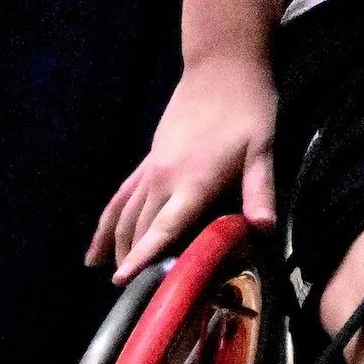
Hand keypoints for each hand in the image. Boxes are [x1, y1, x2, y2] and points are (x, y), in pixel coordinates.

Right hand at [88, 53, 277, 280]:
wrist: (221, 64)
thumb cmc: (248, 106)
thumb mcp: (263, 147)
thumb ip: (261, 190)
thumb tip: (264, 228)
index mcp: (193, 181)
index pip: (164, 227)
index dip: (144, 256)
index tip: (123, 281)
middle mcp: (165, 177)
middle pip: (141, 227)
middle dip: (132, 260)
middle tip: (129, 299)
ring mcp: (153, 167)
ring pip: (125, 213)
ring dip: (114, 244)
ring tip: (106, 272)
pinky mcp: (150, 157)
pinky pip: (122, 194)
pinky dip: (108, 219)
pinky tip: (99, 240)